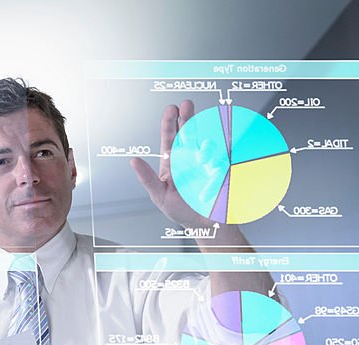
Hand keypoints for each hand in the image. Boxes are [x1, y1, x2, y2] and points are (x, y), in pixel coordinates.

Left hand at [130, 100, 212, 230]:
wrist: (206, 225)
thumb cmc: (181, 210)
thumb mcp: (160, 195)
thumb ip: (147, 178)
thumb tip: (134, 161)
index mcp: (174, 162)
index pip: (171, 139)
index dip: (171, 123)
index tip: (172, 109)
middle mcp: (191, 158)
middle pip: (190, 134)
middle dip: (188, 119)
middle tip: (187, 104)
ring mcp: (208, 163)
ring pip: (207, 144)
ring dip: (204, 141)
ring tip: (203, 145)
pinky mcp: (224, 171)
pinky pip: (225, 158)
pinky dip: (224, 151)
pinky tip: (222, 148)